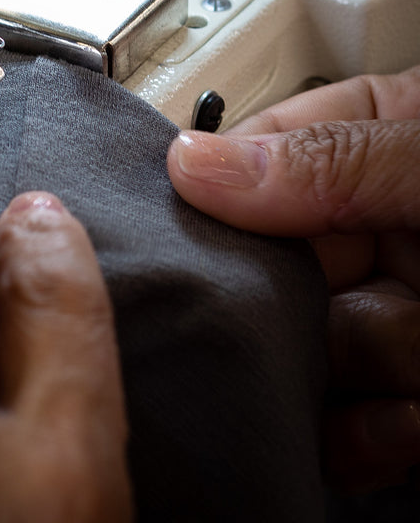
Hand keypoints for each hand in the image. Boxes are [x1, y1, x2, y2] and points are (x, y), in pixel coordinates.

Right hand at [167, 67, 419, 493]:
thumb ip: (333, 160)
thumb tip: (192, 162)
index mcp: (382, 144)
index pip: (262, 152)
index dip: (221, 186)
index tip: (183, 209)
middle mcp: (381, 228)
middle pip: (271, 260)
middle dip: (278, 298)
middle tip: (280, 312)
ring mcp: (395, 316)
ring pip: (307, 344)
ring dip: (342, 364)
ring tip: (396, 352)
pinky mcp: (405, 400)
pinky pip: (350, 422)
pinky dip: (363, 436)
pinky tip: (390, 424)